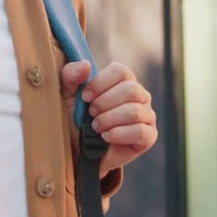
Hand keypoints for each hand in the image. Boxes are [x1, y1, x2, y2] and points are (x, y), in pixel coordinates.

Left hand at [61, 61, 157, 176]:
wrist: (79, 151)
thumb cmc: (76, 119)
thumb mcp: (67, 95)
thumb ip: (71, 76)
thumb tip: (85, 65)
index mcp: (123, 80)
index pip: (121, 71)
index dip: (100, 83)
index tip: (85, 97)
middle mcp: (139, 95)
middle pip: (130, 90)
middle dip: (104, 103)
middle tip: (91, 114)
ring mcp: (147, 115)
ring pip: (134, 111)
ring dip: (109, 120)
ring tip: (96, 127)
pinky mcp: (149, 137)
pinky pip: (140, 132)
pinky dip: (119, 134)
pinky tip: (106, 137)